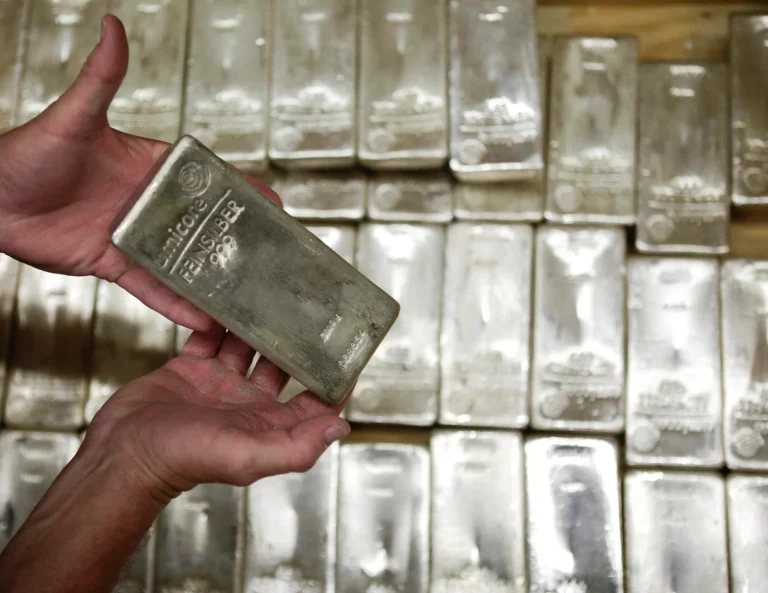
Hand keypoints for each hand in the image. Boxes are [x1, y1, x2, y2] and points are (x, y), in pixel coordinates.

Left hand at [0, 15, 277, 330]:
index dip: (241, 189)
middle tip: (272, 254)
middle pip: (204, 223)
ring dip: (211, 276)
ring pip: (184, 260)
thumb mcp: (73, 118)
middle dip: (236, 238)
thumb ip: (101, 78)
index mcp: (151, 166)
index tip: (273, 202)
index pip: (207, 178)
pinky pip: (152, 286)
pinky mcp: (115, 263)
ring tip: (245, 293)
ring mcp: (135, 236)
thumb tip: (112, 28)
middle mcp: (149, 203)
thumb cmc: (26, 153)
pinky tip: (201, 314)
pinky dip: (175, 302)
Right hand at [0, 328, 349, 591]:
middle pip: (284, 365)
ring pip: (248, 345)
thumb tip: (340, 426)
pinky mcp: (190, 369)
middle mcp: (249, 403)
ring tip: (272, 291)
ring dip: (259, 323)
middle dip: (298, 338)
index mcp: (270, 423)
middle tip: (310, 304)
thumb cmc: (183, 459)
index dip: (334, 377)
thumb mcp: (246, 456)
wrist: (122, 453)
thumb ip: (296, 445)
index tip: (350, 346)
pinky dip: (218, 320)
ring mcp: (219, 384)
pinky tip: (227, 297)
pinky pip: (211, 338)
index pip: (315, 399)